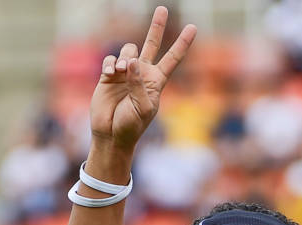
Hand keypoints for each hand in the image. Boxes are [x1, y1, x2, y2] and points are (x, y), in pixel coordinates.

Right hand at [90, 6, 196, 151]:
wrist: (111, 134)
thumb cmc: (131, 126)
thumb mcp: (143, 108)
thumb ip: (139, 84)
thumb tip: (132, 62)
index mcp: (156, 81)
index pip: (173, 59)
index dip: (182, 43)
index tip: (193, 27)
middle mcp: (142, 73)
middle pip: (152, 44)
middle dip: (157, 27)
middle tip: (162, 9)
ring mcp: (125, 73)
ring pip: (129, 50)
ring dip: (126, 57)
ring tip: (122, 72)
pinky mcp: (108, 76)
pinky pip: (111, 60)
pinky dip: (111, 64)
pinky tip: (111, 74)